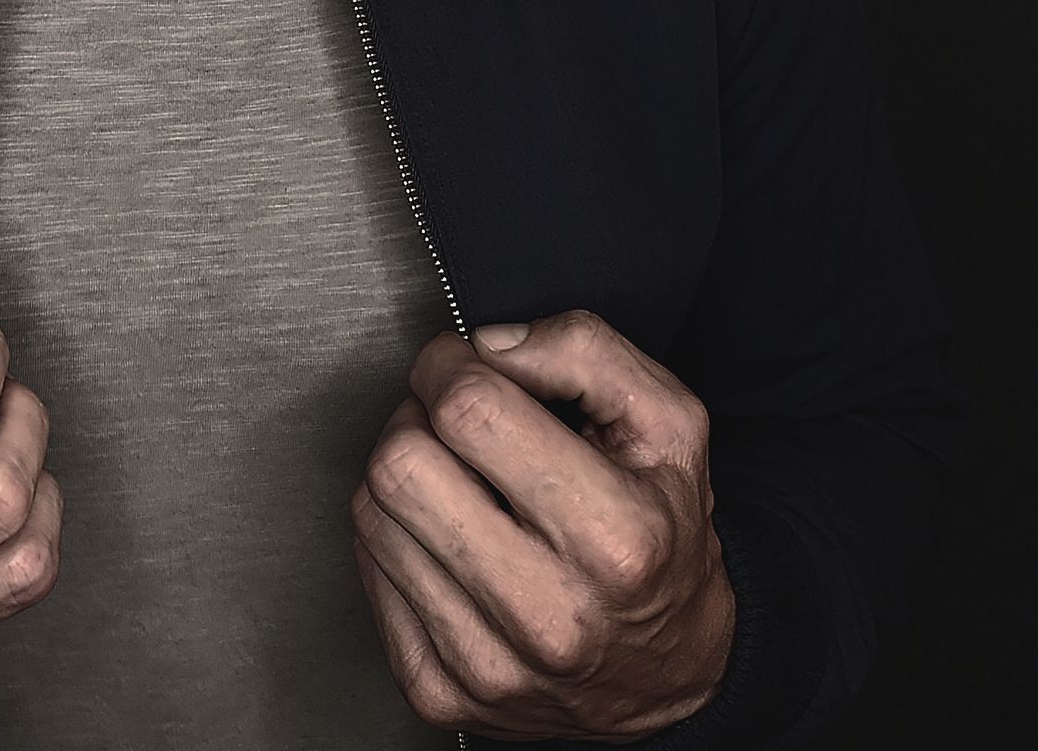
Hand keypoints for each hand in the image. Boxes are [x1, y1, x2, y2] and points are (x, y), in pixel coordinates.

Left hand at [349, 310, 734, 740]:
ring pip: (371, 514)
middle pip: (401, 465)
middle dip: (417, 417)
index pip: (469, 412)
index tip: (461, 364)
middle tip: (452, 421)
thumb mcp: (668, 423)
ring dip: (402, 475)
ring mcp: (487, 664)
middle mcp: (549, 614)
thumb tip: (490, 344)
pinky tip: (445, 534)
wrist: (670, 674)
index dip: (449, 364)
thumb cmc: (662, 538)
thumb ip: (587, 351)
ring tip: (455, 479)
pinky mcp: (439, 693)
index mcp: (614, 538)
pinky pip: (367, 572)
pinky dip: (395, 535)